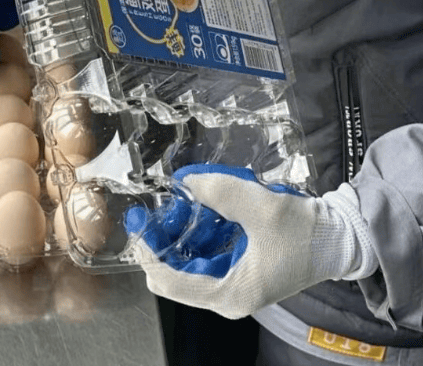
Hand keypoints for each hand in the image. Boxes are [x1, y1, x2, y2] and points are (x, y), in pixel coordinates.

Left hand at [124, 164, 376, 318]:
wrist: (339, 239)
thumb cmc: (307, 233)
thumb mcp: (262, 208)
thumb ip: (222, 193)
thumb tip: (186, 182)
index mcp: (229, 294)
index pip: (167, 281)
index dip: (148, 251)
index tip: (141, 222)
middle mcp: (225, 297)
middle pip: (171, 273)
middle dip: (163, 239)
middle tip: (162, 206)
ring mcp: (229, 286)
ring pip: (184, 262)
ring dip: (180, 233)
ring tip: (185, 202)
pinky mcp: (235, 273)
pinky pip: (201, 256)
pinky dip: (197, 233)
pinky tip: (203, 209)